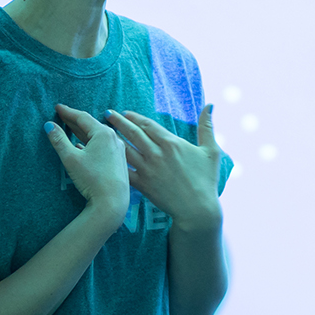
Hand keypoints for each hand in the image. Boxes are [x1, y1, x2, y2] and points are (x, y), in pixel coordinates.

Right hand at [44, 105, 130, 216]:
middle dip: (75, 121)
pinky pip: (103, 146)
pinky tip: (83, 147)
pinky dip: (91, 143)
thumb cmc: (91, 178)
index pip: (82, 117)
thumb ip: (59, 140)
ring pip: (98, 136)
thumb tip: (49, 126)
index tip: (57, 108)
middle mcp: (114, 138)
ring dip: (83, 132)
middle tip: (62, 115)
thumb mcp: (70, 158)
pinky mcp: (119, 161)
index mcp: (103, 133)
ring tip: (71, 129)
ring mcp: (119, 150)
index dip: (68, 112)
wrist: (112, 202)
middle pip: (91, 126)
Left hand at [102, 104, 224, 232]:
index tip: (125, 112)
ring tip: (102, 131)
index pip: (148, 125)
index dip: (135, 117)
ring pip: (125, 149)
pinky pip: (124, 170)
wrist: (197, 209)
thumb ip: (207, 126)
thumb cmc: (206, 181)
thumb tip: (210, 104)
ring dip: (113, 139)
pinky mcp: (142, 184)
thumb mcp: (211, 151)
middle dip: (119, 121)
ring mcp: (148, 169)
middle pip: (133, 133)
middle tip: (108, 114)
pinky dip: (112, 162)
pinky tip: (103, 157)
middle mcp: (157, 154)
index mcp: (172, 143)